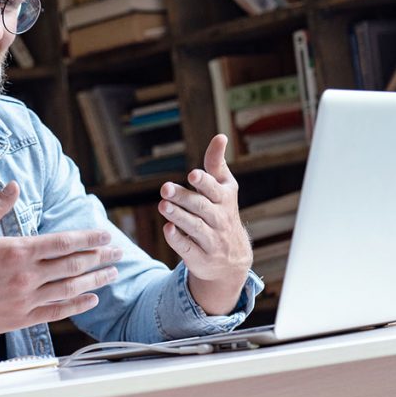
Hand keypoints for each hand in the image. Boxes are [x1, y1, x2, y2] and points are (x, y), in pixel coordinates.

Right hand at [0, 181, 121, 337]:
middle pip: (73, 265)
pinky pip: (56, 312)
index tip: (106, 235)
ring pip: (69, 288)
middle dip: (99, 257)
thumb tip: (14, 186)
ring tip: (112, 274)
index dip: (88, 238)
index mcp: (17, 251)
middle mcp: (27, 276)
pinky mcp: (20, 319)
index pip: (63, 242)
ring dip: (95, 280)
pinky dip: (76, 306)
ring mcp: (26, 300)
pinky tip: (91, 300)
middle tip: (119, 252)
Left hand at [158, 134, 251, 313]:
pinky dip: (178, 239)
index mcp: (225, 200)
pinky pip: (188, 248)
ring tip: (163, 205)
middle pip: (201, 207)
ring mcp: (211, 240)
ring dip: (178, 216)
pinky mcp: (200, 258)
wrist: (232, 260)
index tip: (192, 174)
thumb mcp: (224, 189)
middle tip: (165, 188)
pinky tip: (167, 229)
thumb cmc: (222, 213)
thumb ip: (216, 164)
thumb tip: (220, 136)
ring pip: (195, 227)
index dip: (204, 182)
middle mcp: (220, 220)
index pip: (215, 189)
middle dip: (184, 197)